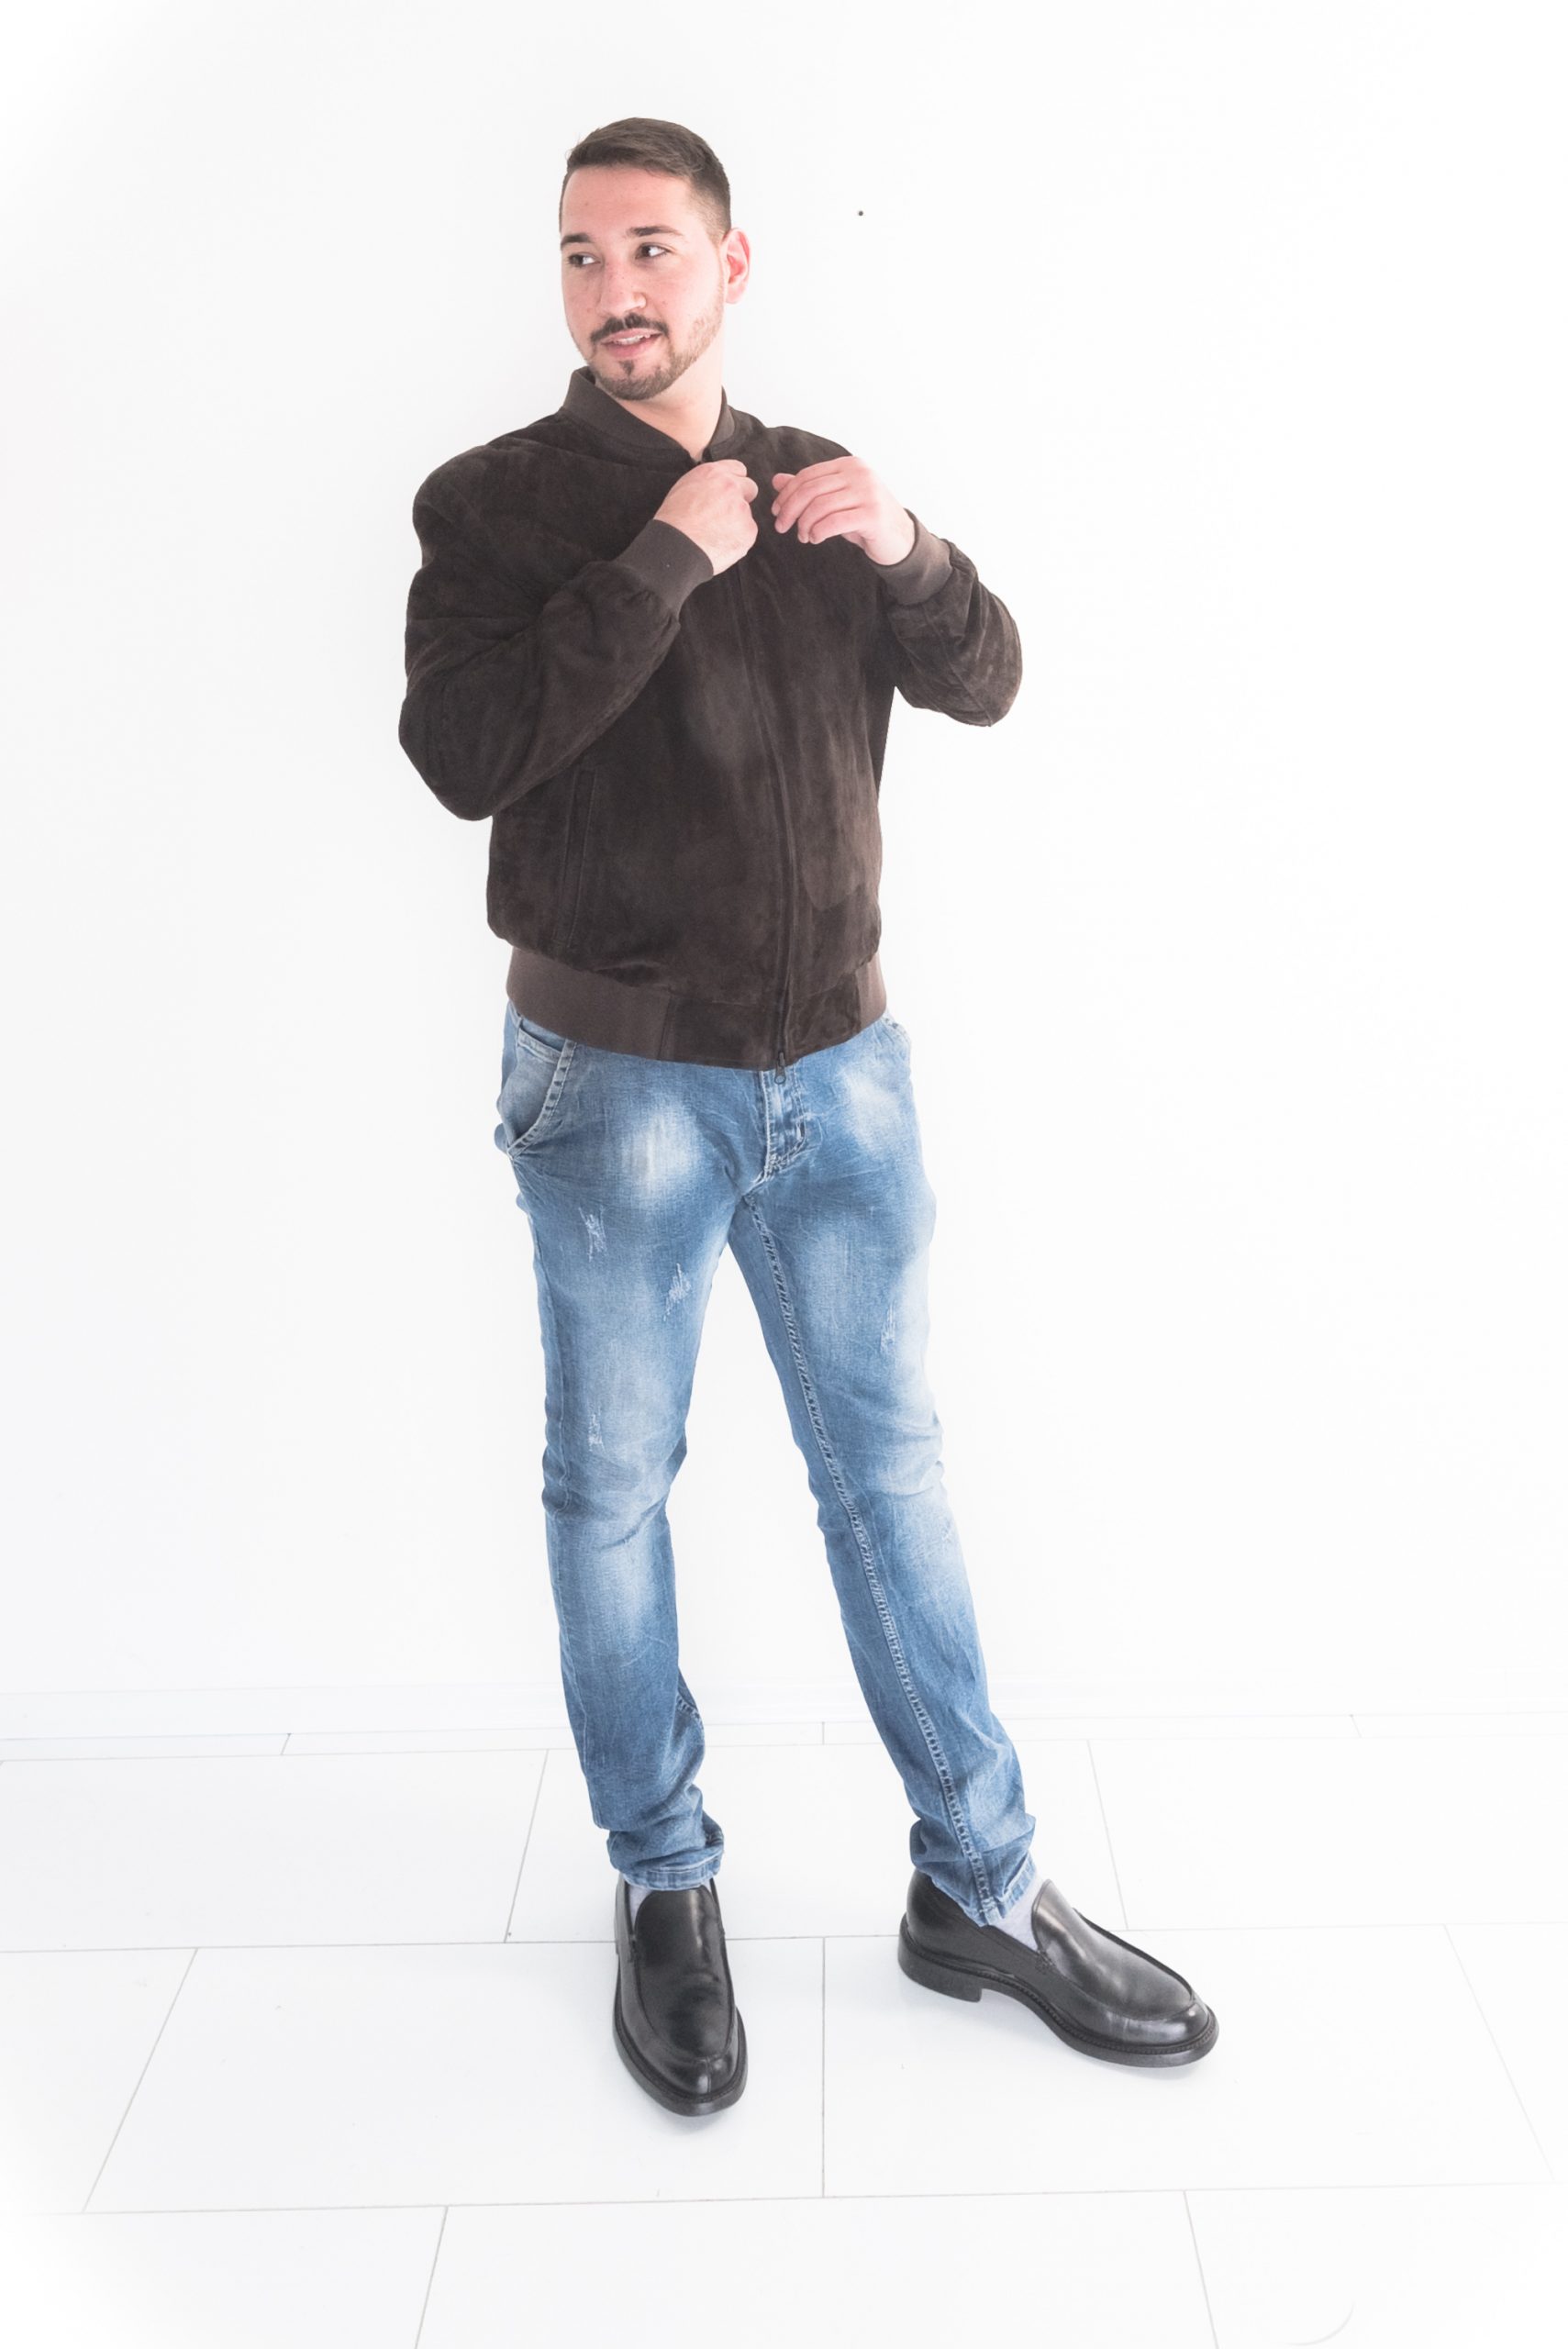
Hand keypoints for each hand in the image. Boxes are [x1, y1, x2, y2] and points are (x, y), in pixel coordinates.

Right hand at [653, 460, 758, 575]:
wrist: (676, 547)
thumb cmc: (674, 522)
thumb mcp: (684, 488)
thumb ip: (706, 484)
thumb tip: (715, 488)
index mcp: (713, 473)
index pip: (738, 469)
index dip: (734, 482)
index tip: (729, 493)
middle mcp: (730, 487)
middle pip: (750, 488)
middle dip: (741, 500)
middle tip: (725, 515)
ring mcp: (742, 508)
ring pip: (747, 514)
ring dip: (737, 523)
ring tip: (715, 534)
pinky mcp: (748, 529)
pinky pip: (748, 533)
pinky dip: (738, 540)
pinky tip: (720, 543)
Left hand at [769, 459, 916, 564]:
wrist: (899, 539)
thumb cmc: (865, 519)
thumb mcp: (835, 501)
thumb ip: (810, 489)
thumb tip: (777, 480)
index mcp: (849, 465)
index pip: (808, 475)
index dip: (787, 494)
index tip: (776, 511)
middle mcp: (859, 473)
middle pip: (811, 490)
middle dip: (790, 510)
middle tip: (781, 527)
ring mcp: (868, 492)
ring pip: (820, 506)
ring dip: (804, 524)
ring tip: (803, 536)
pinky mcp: (872, 514)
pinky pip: (833, 522)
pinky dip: (818, 532)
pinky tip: (815, 539)